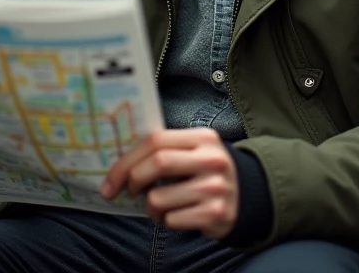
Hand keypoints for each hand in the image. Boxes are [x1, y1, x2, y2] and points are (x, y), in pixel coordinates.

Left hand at [102, 128, 238, 239]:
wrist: (247, 196)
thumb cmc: (207, 172)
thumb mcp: (195, 151)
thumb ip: (166, 149)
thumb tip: (120, 162)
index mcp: (203, 138)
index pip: (155, 140)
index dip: (127, 160)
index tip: (110, 179)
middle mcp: (212, 159)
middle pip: (157, 164)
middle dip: (132, 180)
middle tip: (129, 191)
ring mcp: (215, 187)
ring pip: (159, 199)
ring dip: (151, 207)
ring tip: (162, 205)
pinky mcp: (215, 213)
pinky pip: (172, 220)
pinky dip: (166, 221)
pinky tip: (178, 215)